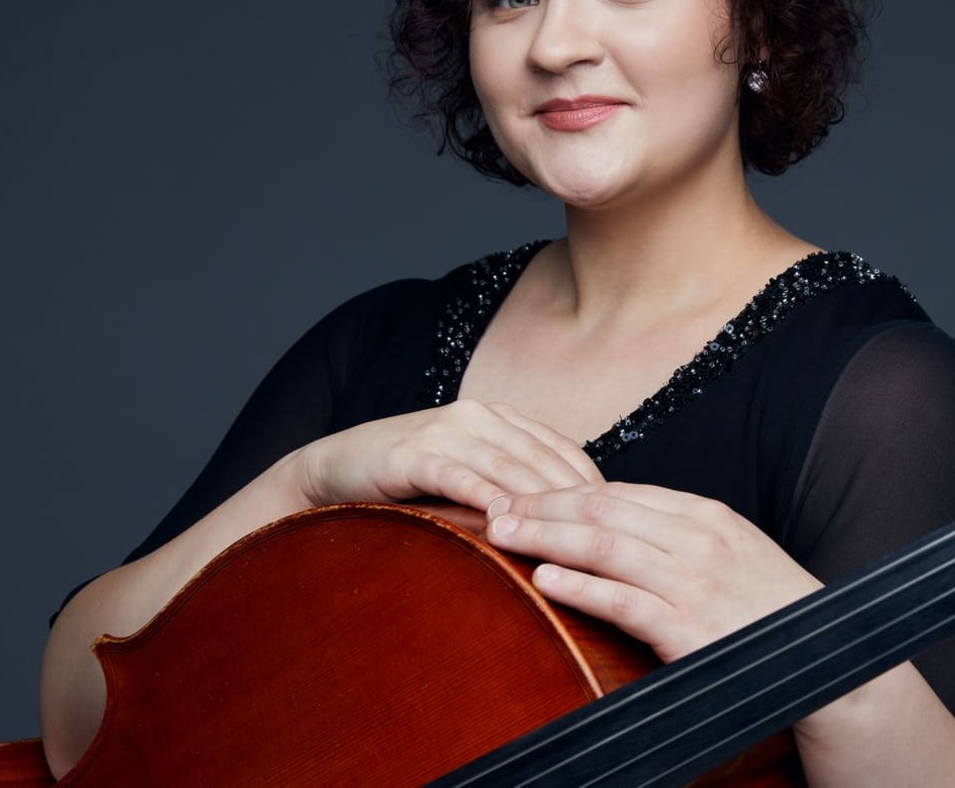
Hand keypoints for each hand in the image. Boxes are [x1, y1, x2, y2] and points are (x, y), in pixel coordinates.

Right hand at [288, 399, 600, 511]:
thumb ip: (511, 489)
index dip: (594, 487)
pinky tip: (508, 524)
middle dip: (579, 499)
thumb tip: (567, 529)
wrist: (331, 471)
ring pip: (509, 468)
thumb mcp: (468, 479)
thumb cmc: (406, 485)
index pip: (562, 452)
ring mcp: (447, 430)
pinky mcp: (415, 451)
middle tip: (610, 538)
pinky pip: (461, 476)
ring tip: (571, 538)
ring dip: (541, 503)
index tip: (623, 522)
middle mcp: (480, 417)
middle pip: (543, 460)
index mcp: (500, 419)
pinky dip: (488, 499)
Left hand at [484, 481, 822, 662]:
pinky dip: (580, 587)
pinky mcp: (688, 627)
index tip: (520, 492)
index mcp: (706, 516)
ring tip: (502, 535)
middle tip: (492, 506)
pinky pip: (623, 601)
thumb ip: (679, 537)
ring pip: (604, 547)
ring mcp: (694, 582)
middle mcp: (698, 539)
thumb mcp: (731, 553)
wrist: (824, 654)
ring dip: (546, 537)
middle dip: (541, 506)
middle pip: (602, 511)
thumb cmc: (769, 609)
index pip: (619, 493)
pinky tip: (544, 580)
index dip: (562, 490)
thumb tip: (618, 527)